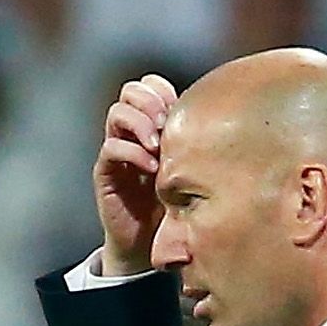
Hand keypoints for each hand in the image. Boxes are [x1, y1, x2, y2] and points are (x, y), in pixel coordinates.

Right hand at [92, 73, 177, 276]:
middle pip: (130, 91)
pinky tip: (152, 168)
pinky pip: (112, 148)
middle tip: (165, 124)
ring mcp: (116, 149)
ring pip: (117, 113)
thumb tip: (220, 116)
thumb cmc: (173, 202)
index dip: (161, 90)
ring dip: (141, 124)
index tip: (179, 109)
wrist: (149, 240)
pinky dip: (133, 153)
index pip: (148, 84)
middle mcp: (130, 131)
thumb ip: (193, 141)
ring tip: (158, 146)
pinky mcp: (106, 172)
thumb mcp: (188, 166)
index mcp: (151, 122)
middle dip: (150, 102)